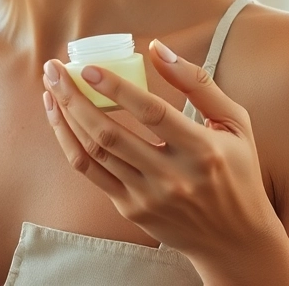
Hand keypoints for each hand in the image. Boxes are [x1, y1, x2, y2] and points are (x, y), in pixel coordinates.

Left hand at [41, 40, 287, 270]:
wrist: (235, 239)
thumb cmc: (237, 171)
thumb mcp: (234, 122)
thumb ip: (198, 83)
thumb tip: (158, 49)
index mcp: (202, 149)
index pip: (151, 114)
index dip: (116, 89)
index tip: (89, 68)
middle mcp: (173, 177)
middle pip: (111, 134)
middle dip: (74, 98)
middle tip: (54, 69)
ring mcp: (148, 196)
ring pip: (95, 153)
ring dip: (66, 118)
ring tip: (51, 89)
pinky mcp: (132, 209)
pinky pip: (92, 173)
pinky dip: (71, 144)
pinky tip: (61, 120)